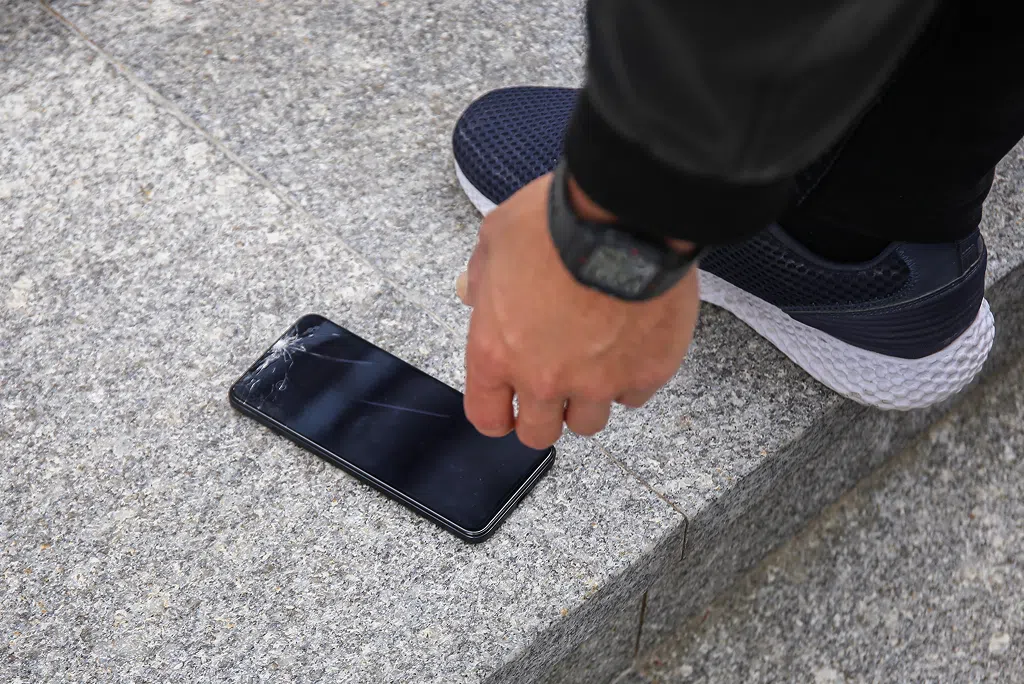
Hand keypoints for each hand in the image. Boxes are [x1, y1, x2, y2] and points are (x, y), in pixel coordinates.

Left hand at [457, 172, 700, 448]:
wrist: (625, 218)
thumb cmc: (556, 224)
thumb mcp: (497, 237)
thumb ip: (481, 275)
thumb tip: (472, 293)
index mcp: (497, 351)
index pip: (487, 416)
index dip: (497, 415)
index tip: (508, 408)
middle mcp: (544, 379)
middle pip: (540, 434)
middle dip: (545, 415)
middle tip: (556, 385)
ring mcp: (598, 383)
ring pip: (590, 422)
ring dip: (589, 399)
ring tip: (596, 361)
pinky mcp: (646, 374)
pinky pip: (634, 396)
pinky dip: (631, 377)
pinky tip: (631, 345)